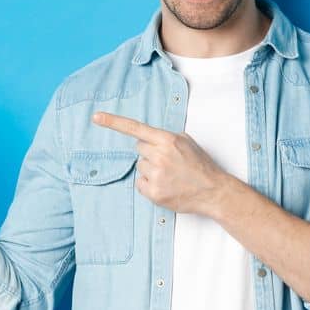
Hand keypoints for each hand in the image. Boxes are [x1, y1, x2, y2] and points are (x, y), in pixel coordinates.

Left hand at [92, 111, 235, 217]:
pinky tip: (166, 185)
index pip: (135, 128)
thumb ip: (165, 137)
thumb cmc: (201, 166)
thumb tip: (147, 138)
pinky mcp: (154, 192)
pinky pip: (139, 183)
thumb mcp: (187, 142)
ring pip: (140, 166)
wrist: (213, 191)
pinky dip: (149, 185)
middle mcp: (160, 156)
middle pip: (139, 149)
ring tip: (170, 175)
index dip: (113, 122)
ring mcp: (156, 175)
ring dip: (151, 170)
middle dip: (150, 153)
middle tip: (168, 162)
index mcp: (168, 140)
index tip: (96, 117)